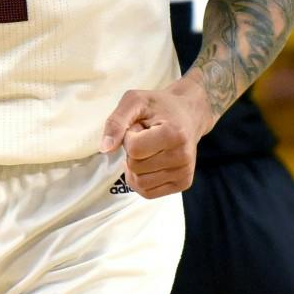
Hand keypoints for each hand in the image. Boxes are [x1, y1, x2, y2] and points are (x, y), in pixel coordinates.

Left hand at [99, 82, 212, 198]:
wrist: (188, 114)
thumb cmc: (159, 106)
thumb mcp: (134, 101)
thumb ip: (116, 122)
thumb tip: (105, 149)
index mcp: (173, 134)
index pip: (134, 150)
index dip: (129, 137)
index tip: (140, 127)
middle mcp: (182, 157)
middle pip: (135, 167)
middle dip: (132, 153)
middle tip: (146, 137)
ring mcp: (184, 173)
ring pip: (139, 184)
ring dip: (135, 167)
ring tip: (149, 149)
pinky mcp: (183, 184)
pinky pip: (147, 193)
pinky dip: (141, 179)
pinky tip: (150, 163)